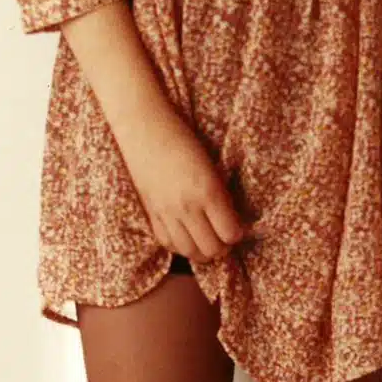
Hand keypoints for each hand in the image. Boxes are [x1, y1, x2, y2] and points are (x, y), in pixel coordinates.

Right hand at [115, 101, 245, 263]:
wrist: (144, 128)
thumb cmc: (183, 139)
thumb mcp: (211, 166)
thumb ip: (221, 195)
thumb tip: (232, 222)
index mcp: (208, 192)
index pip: (230, 234)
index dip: (237, 234)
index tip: (237, 226)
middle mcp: (187, 207)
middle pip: (211, 250)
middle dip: (222, 247)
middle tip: (223, 236)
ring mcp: (166, 213)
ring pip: (189, 252)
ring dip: (202, 250)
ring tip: (206, 239)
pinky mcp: (150, 214)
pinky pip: (168, 244)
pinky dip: (181, 246)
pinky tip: (187, 236)